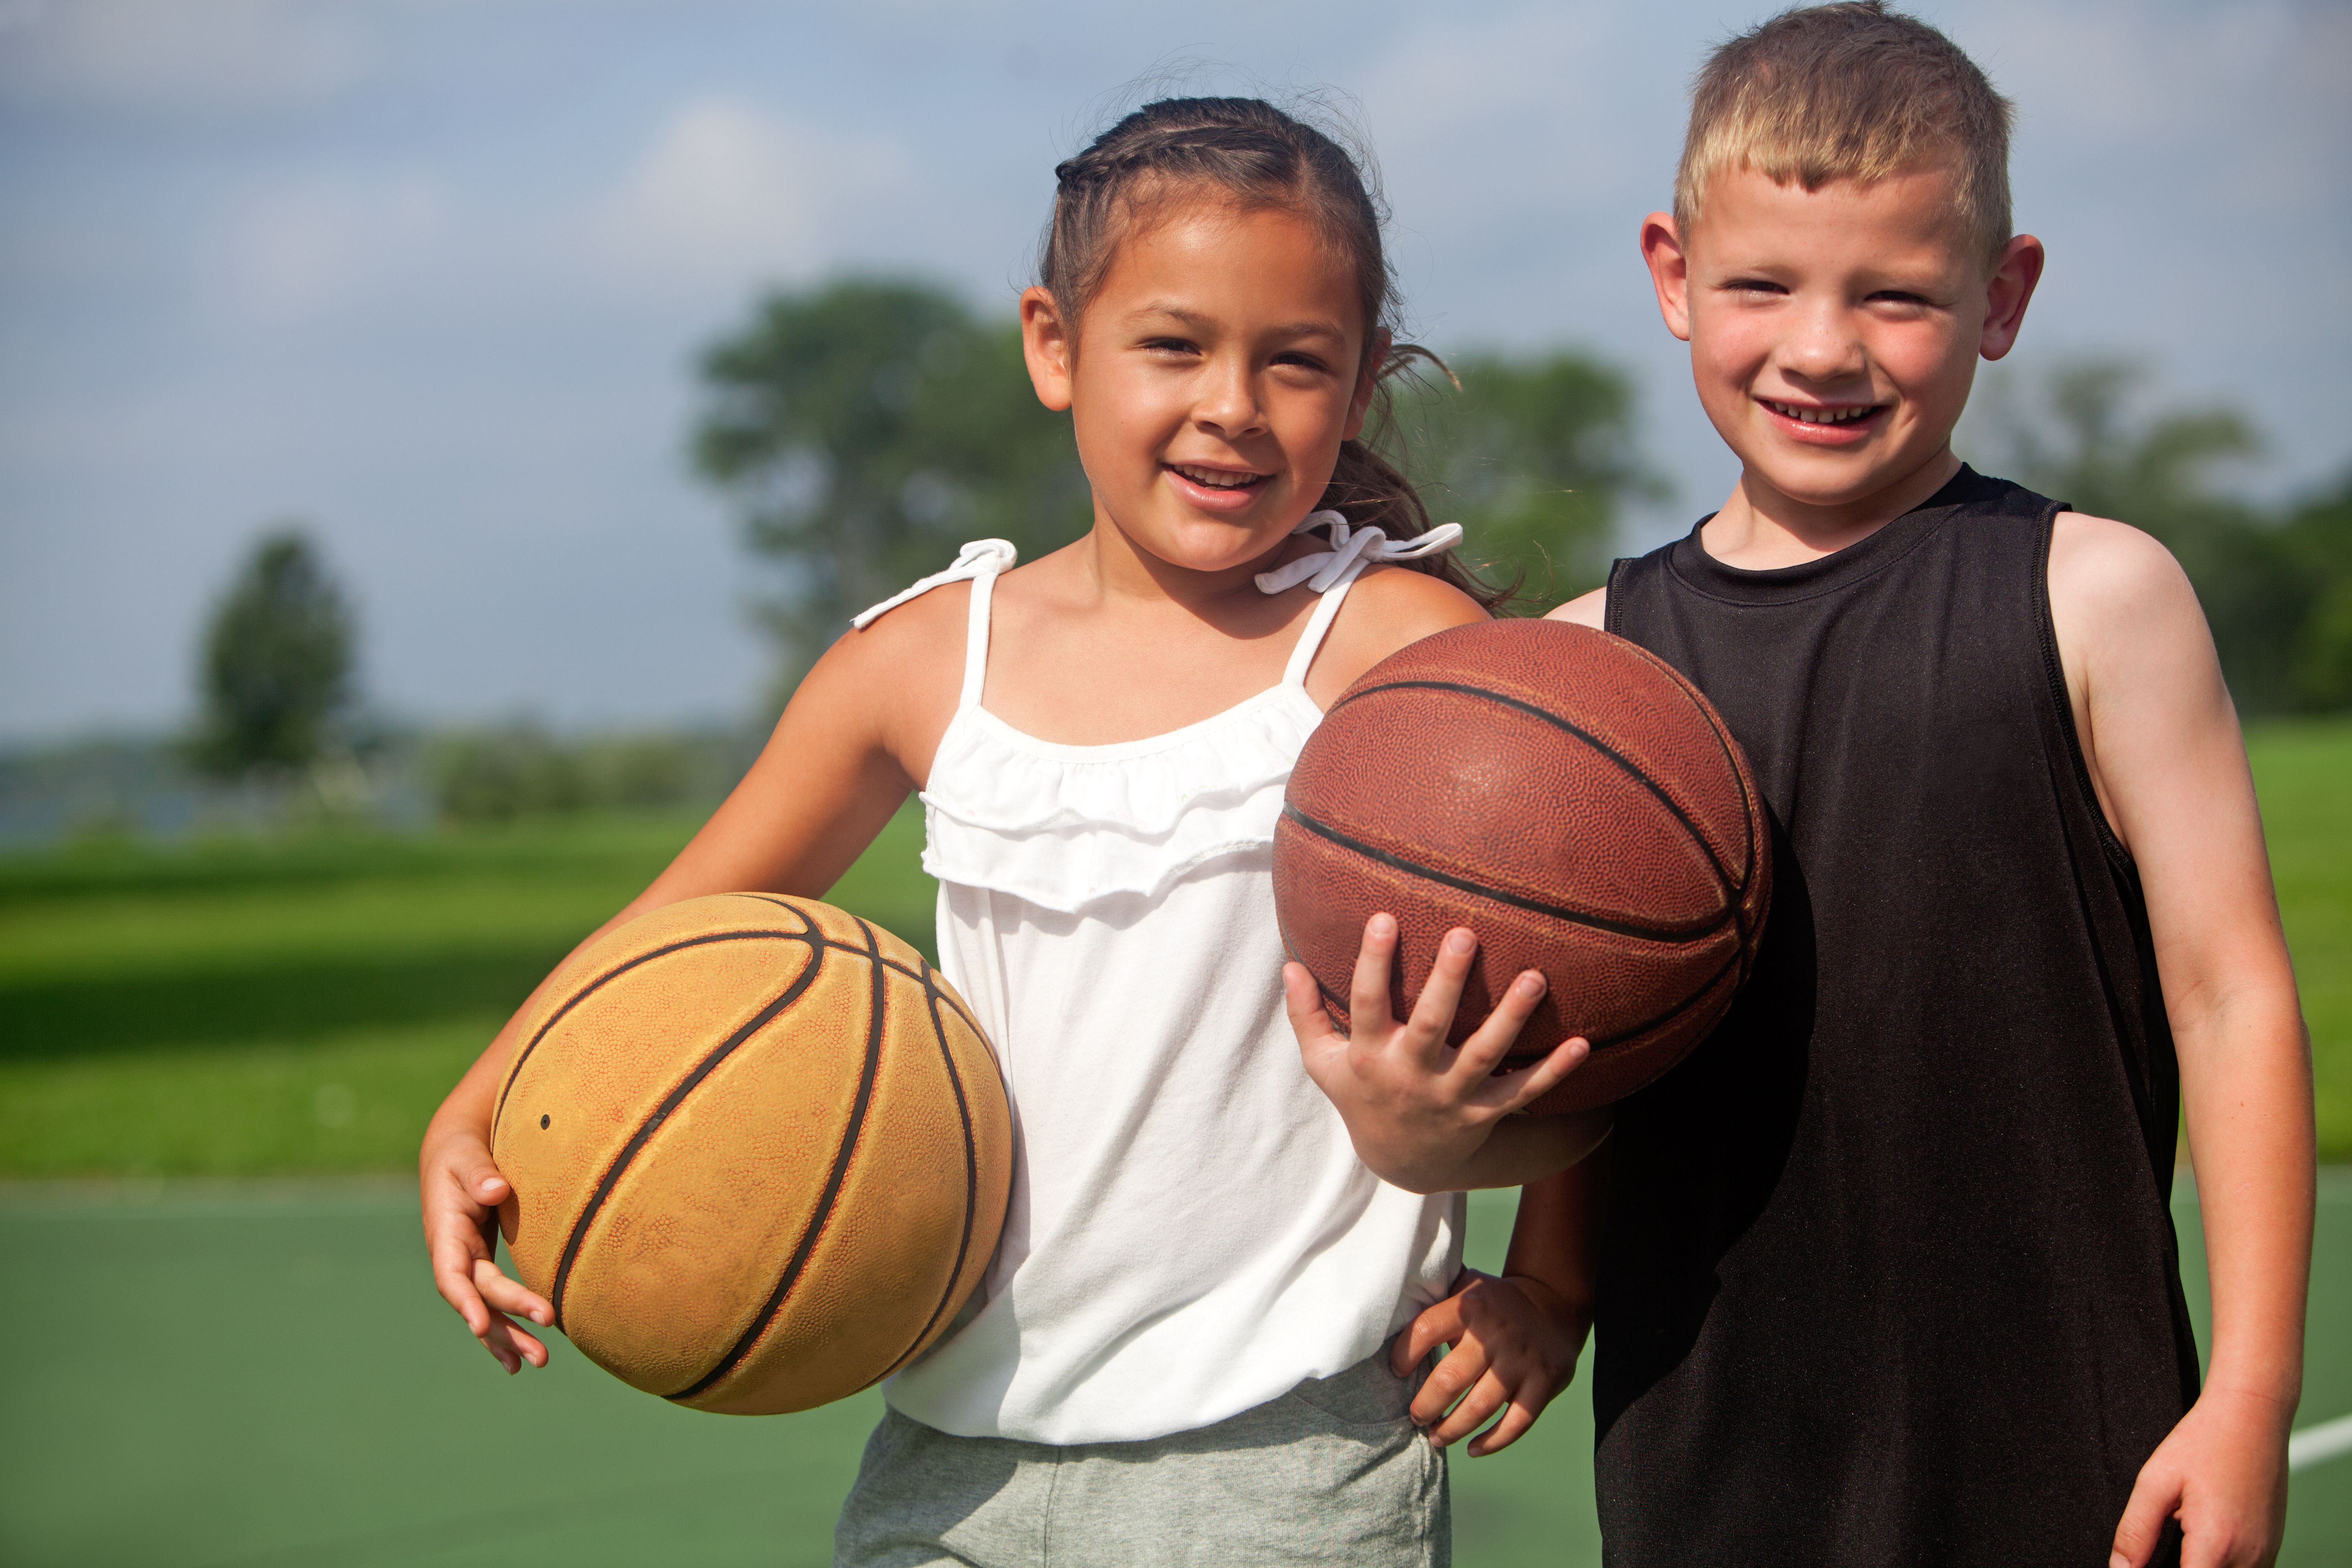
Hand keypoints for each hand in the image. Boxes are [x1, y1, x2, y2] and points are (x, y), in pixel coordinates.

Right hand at [420, 1128, 553, 1373]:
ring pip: (487, 1308)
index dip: (464, 1301)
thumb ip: (479, 1173)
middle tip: (540, 1350)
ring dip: (508, 1337)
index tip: (480, 1324)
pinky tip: (518, 1360)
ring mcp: (468, 1263)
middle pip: (478, 1298)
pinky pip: (493, 1303)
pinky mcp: (483, 1265)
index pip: (451, 1274)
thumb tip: (497, 1190)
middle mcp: (454, 1255)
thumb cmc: (464, 1153)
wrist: (458, 1152)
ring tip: (537, 1362)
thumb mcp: (467, 1157)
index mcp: (446, 1233)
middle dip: (506, 1324)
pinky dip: (504, 1330)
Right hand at [1286, 913, 1588, 1191]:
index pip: (1367, 1004)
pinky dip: (1553, 1071)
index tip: (1383, 917)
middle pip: (1432, 1025)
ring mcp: (1452, 1096)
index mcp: (1371, 1056)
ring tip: (1535, 978)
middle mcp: (1412, 1076)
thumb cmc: (1361, 1097)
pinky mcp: (1486, 1112)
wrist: (1402, 1164)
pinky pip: (1524, 1092)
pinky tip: (1581, 1044)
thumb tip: (1288, 964)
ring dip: (1511, 1018)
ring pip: (1485, 1055)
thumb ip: (1306, 1015)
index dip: (1372, 963)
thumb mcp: (1324, 1064)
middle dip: (1448, 981)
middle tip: (1465, 934)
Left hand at [1394, 1270, 1587, 1456]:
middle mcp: (1495, 1334)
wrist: (1552, 1305)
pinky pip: (1517, 1422)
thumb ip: (1435, 1304)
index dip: (1403, 1355)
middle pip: (1450, 1379)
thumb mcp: (1465, 1288)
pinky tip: (1472, 1449)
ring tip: (1436, 1437)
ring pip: (1480, 1406)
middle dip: (1426, 1406)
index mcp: (1469, 1307)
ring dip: (1452, 1429)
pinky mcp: (1544, 1382)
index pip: (1425, 1330)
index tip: (1395, 1372)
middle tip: (1415, 1417)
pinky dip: (1493, 1442)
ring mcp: (1521, 1360)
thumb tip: (1387, 1321)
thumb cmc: (1493, 1305)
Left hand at [2109, 1385, 2292, 1567]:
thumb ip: (2135, 1532)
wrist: (2252, 1416)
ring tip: (2184, 1533)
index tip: (2144, 1563)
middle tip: (2166, 1538)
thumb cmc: (2206, 1440)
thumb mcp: (2155, 1482)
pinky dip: (2221, 1561)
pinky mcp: (2272, 1548)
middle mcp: (2248, 1558)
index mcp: (2216, 1545)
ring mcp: (2266, 1555)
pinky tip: (2205, 1537)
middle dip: (2182, 1566)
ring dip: (2201, 1564)